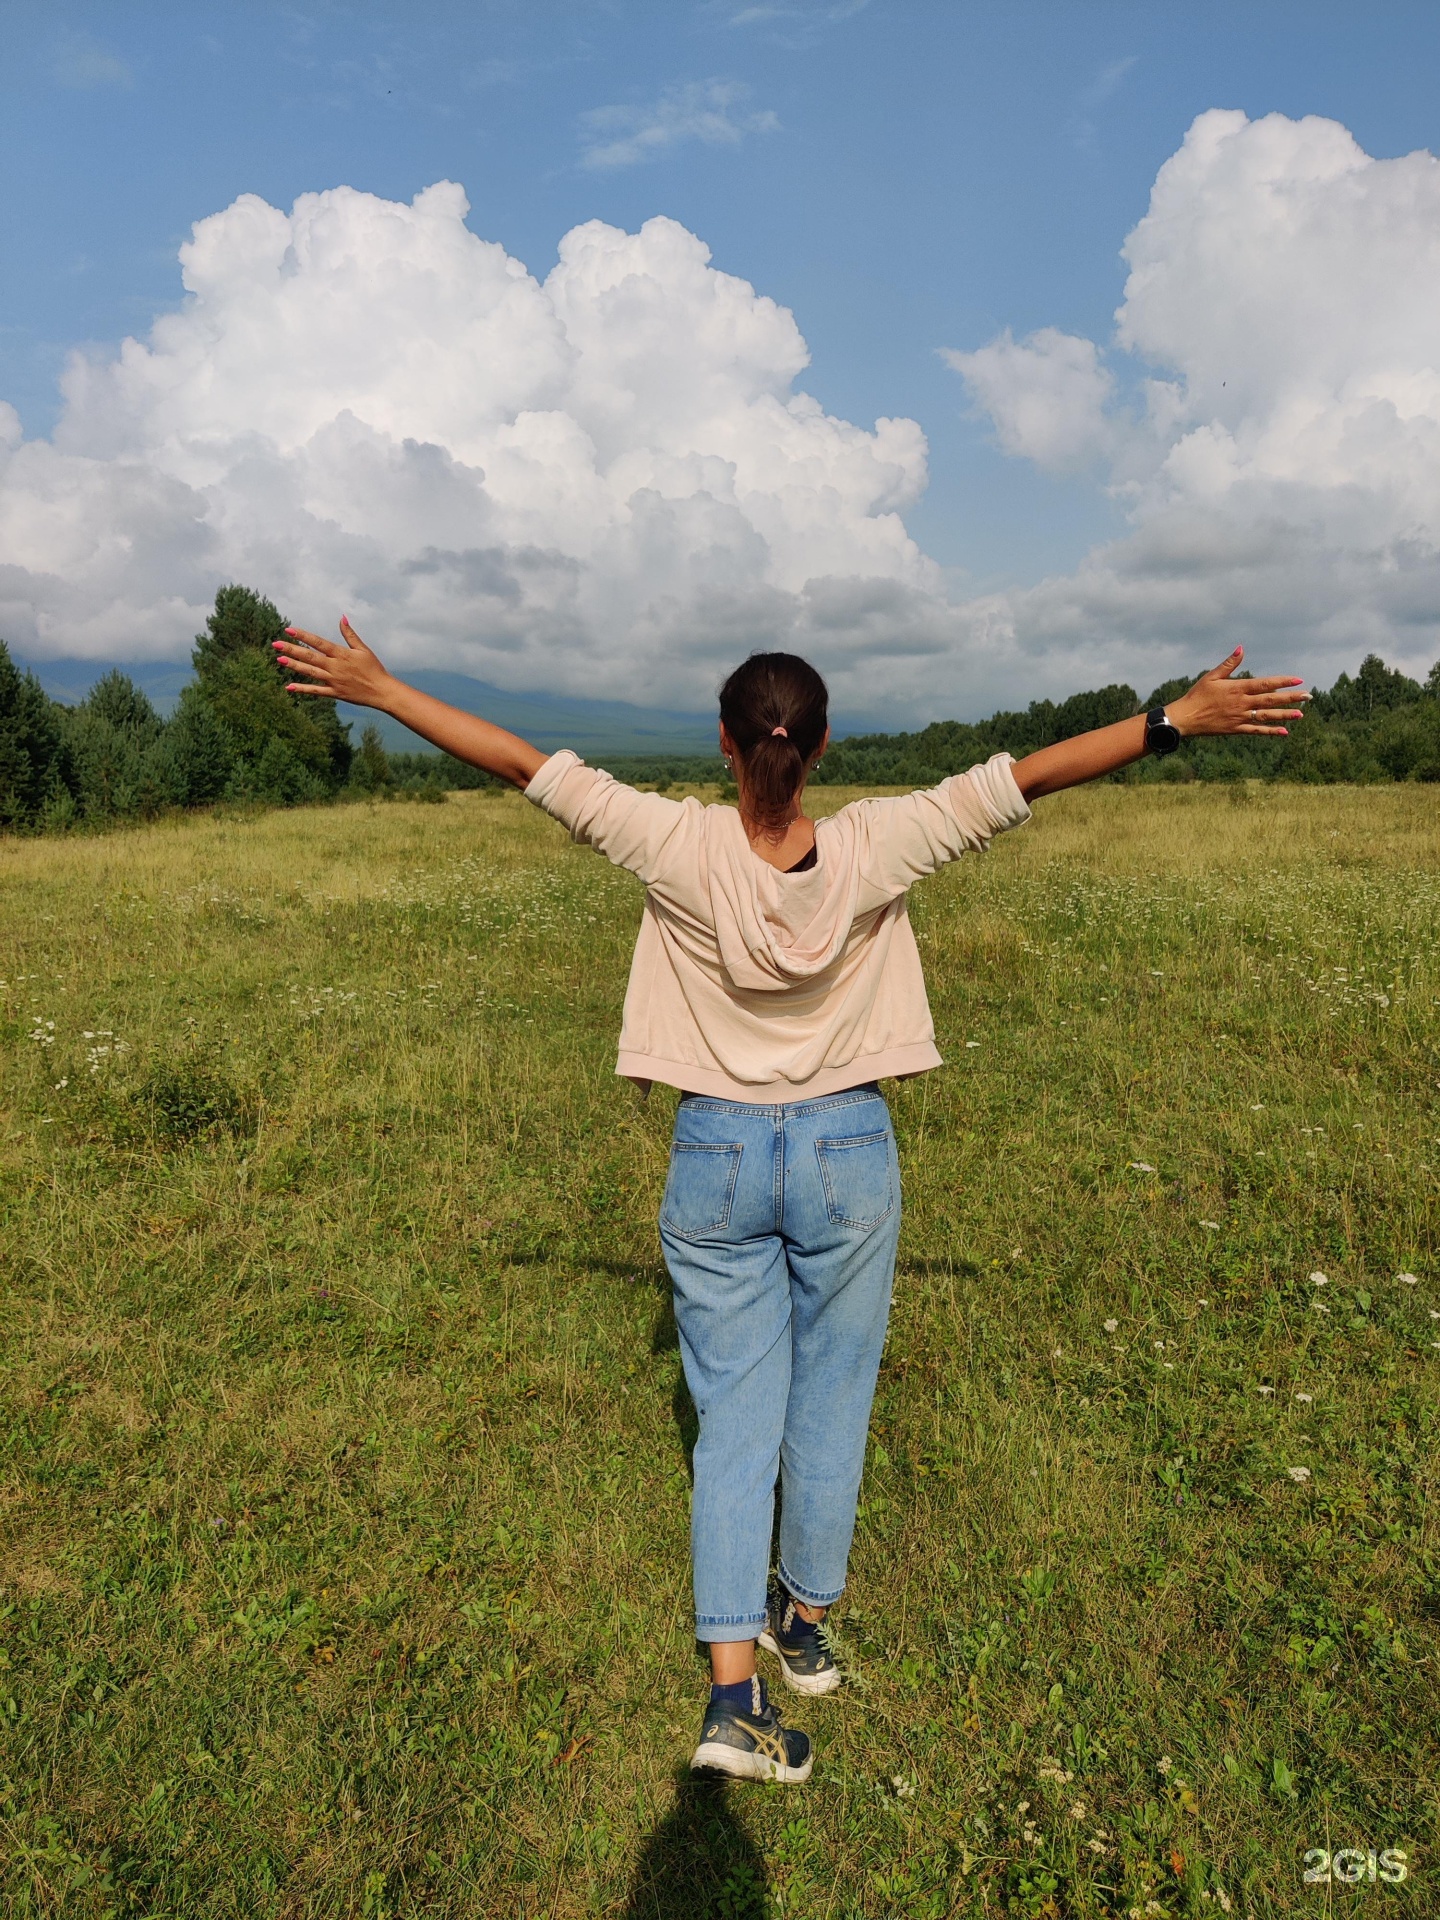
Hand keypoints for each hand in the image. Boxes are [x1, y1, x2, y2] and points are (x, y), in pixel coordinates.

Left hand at [273, 617, 394, 708]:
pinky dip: (303, 689)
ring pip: (310, 672)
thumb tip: (342, 617)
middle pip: (310, 656)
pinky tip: (289, 687)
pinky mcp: (335, 693)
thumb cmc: (374, 668)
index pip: (318, 643)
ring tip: (279, 659)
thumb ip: (350, 634)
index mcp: (341, 654)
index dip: (303, 636)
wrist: (382, 691)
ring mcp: (334, 681)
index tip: (289, 630)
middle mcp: (335, 667)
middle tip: (276, 644)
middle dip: (292, 649)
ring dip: (294, 665)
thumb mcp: (363, 649)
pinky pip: (316, 691)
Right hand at [1168, 647, 1307, 737]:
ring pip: (1267, 715)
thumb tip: (1242, 649)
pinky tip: (1284, 731)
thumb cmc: (1197, 695)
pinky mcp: (1236, 729)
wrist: (1185, 718)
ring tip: (1301, 714)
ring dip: (1285, 715)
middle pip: (1271, 699)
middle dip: (1291, 698)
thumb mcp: (1212, 676)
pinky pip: (1256, 731)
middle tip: (1308, 696)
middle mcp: (1242, 703)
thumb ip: (1229, 664)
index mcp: (1237, 688)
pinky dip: (1270, 731)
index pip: (1265, 684)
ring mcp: (1240, 718)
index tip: (1298, 680)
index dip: (1283, 682)